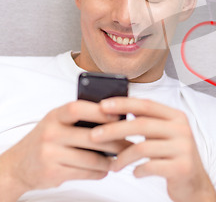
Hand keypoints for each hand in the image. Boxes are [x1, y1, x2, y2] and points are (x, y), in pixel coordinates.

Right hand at [0, 100, 129, 195]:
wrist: (18, 165)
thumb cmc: (48, 139)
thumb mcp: (58, 122)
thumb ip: (81, 117)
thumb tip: (118, 117)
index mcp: (55, 116)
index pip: (78, 108)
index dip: (100, 112)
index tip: (120, 116)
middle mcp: (51, 133)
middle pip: (92, 137)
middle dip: (116, 142)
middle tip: (131, 144)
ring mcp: (50, 154)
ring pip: (91, 158)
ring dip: (110, 161)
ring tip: (121, 159)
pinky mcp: (52, 173)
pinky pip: (84, 173)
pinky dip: (99, 172)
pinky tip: (105, 169)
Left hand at [90, 97, 215, 201]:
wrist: (194, 183)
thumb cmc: (174, 157)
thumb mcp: (165, 135)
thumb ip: (148, 123)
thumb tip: (115, 113)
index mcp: (177, 117)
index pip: (146, 105)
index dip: (123, 104)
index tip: (102, 106)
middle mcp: (182, 129)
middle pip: (141, 124)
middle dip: (114, 129)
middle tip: (94, 136)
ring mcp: (183, 148)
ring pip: (143, 147)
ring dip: (122, 157)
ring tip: (114, 165)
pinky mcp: (181, 167)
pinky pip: (150, 166)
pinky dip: (138, 170)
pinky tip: (135, 173)